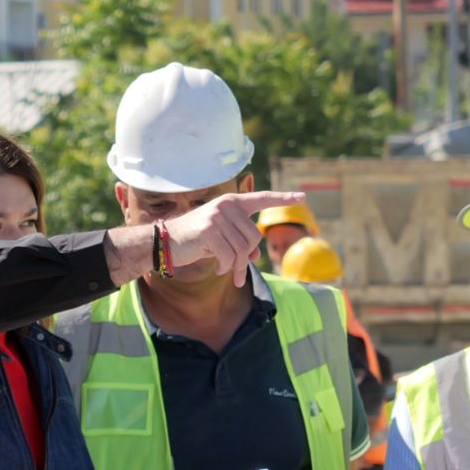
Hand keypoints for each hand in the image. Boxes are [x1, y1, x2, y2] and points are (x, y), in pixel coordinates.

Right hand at [166, 192, 307, 285]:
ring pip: (243, 248)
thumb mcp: (223, 238)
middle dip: (247, 257)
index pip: (262, 198)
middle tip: (237, 269)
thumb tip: (256, 255)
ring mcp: (217, 216)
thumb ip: (241, 242)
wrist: (167, 242)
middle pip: (254, 237)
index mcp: (232, 202)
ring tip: (228, 271)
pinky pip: (230, 256)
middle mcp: (226, 204)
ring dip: (237, 266)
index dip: (283, 198)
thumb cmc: (197, 240)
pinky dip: (227, 268)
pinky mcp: (209, 230)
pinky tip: (218, 269)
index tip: (302, 197)